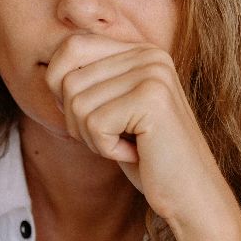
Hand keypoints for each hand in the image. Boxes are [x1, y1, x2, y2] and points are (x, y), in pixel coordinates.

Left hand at [43, 32, 238, 229]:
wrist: (191, 195)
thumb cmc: (149, 157)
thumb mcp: (115, 111)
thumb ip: (90, 82)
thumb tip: (48, 71)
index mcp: (140, 50)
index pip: (72, 46)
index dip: (61, 87)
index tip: (91, 117)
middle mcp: (149, 54)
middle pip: (68, 78)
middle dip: (77, 120)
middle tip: (113, 138)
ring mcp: (152, 74)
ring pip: (77, 103)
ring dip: (93, 137)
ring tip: (127, 145)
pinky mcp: (151, 99)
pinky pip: (94, 124)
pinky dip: (106, 149)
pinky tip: (136, 153)